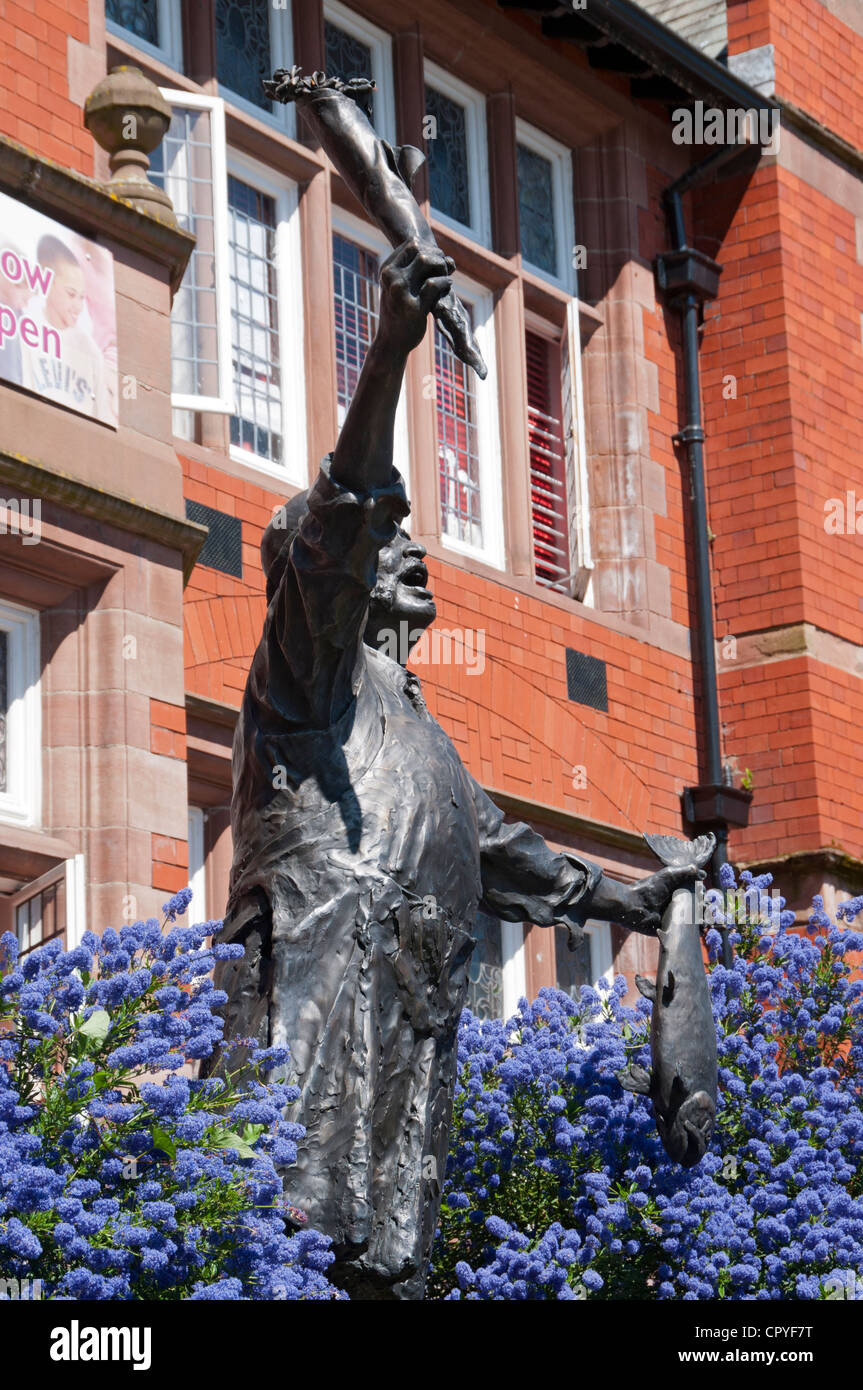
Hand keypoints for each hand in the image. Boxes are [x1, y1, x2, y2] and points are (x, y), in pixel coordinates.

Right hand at [378, 238, 453, 354]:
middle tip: (443, 270)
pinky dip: (446, 283)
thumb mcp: (404, 287)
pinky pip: (435, 284)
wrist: (392, 342)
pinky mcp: (413, 307)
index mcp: (387, 269)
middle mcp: (390, 277)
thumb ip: (422, 272)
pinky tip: (447, 288)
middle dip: (437, 256)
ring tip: (445, 278)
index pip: (412, 244)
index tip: (436, 264)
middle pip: (420, 248)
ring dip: (441, 267)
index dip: (430, 249)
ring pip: (427, 261)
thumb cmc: (401, 312)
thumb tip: (450, 261)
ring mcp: (400, 291)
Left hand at [616, 865, 705, 934]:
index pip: (695, 893)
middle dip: (706, 910)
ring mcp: (673, 917)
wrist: (633, 906)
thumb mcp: (669, 875)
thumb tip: (704, 875)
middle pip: (697, 908)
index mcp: (677, 891)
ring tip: (705, 921)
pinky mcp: (670, 929)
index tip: (705, 896)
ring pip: (693, 921)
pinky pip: (684, 932)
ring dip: (703, 922)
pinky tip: (700, 930)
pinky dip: (694, 933)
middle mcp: (676, 904)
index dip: (703, 895)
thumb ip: (686, 871)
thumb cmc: (650, 888)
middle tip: (708, 910)